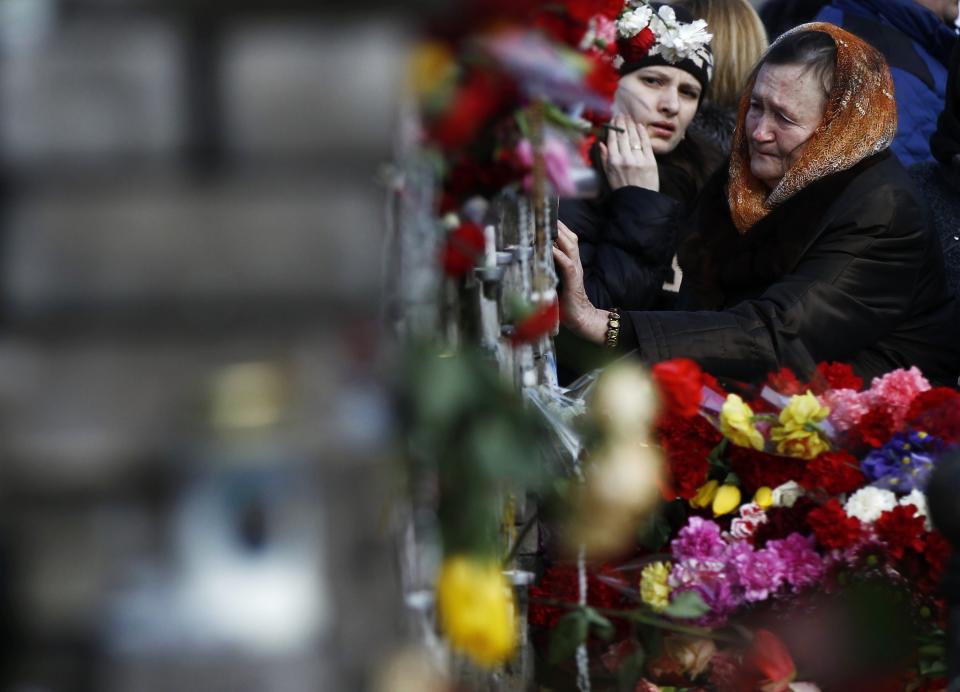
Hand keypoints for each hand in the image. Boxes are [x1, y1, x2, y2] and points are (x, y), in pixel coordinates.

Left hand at [552, 221, 610, 343]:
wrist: (580, 317)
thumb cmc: (564, 301)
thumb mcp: (554, 280)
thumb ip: (547, 269)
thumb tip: (529, 259)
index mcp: (570, 261)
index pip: (566, 239)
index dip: (558, 227)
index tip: (545, 216)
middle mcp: (574, 262)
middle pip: (570, 237)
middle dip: (559, 225)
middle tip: (545, 214)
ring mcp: (575, 269)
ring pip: (570, 245)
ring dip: (559, 234)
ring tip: (548, 224)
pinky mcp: (573, 279)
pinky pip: (567, 262)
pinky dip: (558, 253)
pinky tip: (550, 247)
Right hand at [599, 115, 658, 191]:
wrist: (639, 200)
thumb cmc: (622, 188)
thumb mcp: (608, 174)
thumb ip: (605, 158)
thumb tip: (601, 143)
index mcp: (613, 162)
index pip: (613, 139)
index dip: (613, 127)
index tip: (614, 119)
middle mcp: (626, 159)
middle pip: (623, 136)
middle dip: (622, 123)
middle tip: (622, 114)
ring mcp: (639, 159)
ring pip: (634, 137)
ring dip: (632, 125)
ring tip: (630, 118)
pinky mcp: (650, 161)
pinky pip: (646, 143)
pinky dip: (642, 133)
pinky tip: (640, 126)